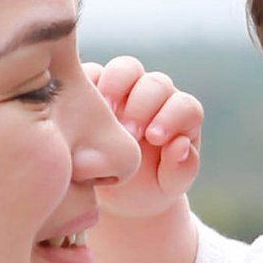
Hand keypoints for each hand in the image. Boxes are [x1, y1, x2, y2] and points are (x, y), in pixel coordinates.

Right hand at [89, 57, 202, 220]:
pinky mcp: (96, 87)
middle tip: (130, 134)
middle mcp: (156, 96)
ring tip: (105, 111)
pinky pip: (92, 72)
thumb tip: (180, 145)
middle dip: (142, 105)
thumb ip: (181, 169)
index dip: (172, 117)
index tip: (155, 139)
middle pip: (154, 83)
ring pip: (125, 68)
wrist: (118, 194)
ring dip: (115, 85)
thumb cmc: (150, 188)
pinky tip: (78, 106)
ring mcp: (126, 88)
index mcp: (180, 116)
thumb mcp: (168, 186)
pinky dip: (86, 82)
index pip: (183, 105)